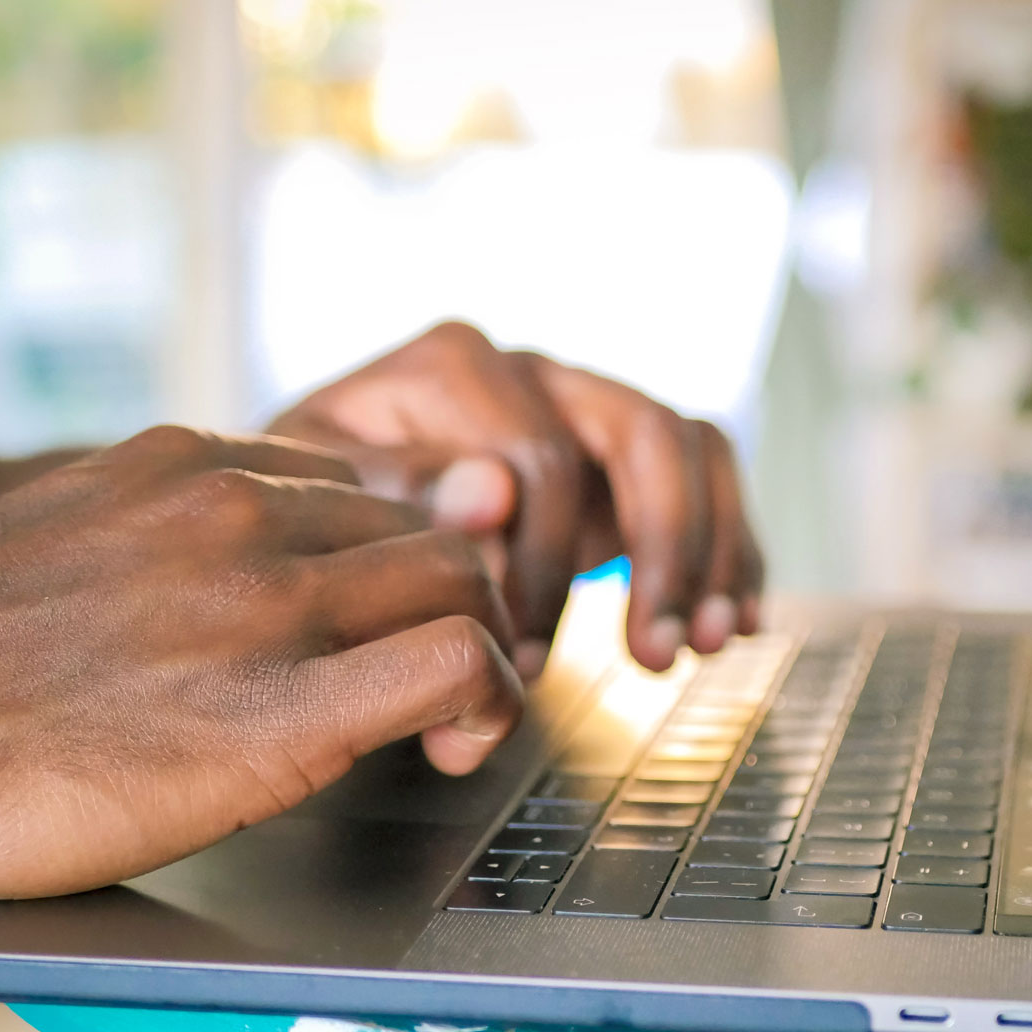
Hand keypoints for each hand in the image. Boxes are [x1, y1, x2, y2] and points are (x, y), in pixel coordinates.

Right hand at [0, 425, 521, 923]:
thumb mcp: (58, 533)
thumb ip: (163, 528)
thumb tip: (223, 559)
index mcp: (188, 465)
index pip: (362, 482)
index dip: (396, 554)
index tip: (390, 618)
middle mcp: (240, 511)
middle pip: (425, 528)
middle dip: (451, 600)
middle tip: (436, 681)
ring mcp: (264, 602)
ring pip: (461, 579)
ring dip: (483, 646)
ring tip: (448, 718)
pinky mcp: (282, 713)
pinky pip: (456, 664)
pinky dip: (487, 699)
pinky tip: (453, 743)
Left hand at [269, 321, 764, 675]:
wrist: (299, 526)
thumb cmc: (304, 518)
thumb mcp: (319, 507)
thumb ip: (400, 489)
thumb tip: (497, 489)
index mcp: (452, 369)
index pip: (539, 459)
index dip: (545, 567)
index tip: (522, 663)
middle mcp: (530, 373)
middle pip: (641, 431)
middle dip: (662, 550)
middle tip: (653, 655)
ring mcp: (580, 410)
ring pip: (691, 447)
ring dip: (710, 549)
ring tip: (706, 644)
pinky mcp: (614, 462)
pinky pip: (705, 477)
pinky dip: (728, 550)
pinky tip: (732, 623)